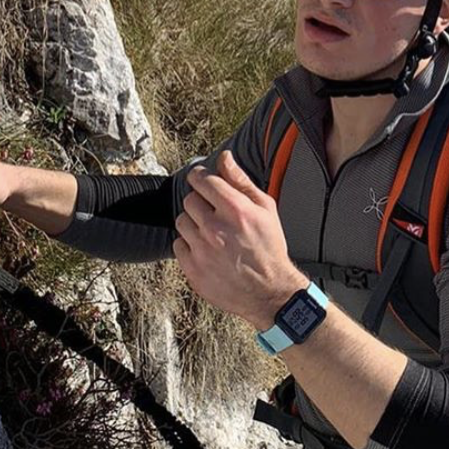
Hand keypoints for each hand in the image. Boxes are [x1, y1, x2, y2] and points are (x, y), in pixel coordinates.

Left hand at [175, 150, 306, 329]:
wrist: (270, 291)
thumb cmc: (269, 247)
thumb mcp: (265, 208)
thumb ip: (240, 180)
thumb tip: (224, 157)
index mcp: (235, 209)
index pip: (202, 180)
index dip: (200, 177)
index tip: (201, 180)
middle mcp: (216, 228)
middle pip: (189, 200)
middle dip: (200, 203)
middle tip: (213, 213)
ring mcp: (202, 250)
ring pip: (182, 222)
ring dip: (194, 224)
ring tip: (211, 233)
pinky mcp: (193, 270)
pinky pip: (178, 245)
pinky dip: (189, 246)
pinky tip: (207, 250)